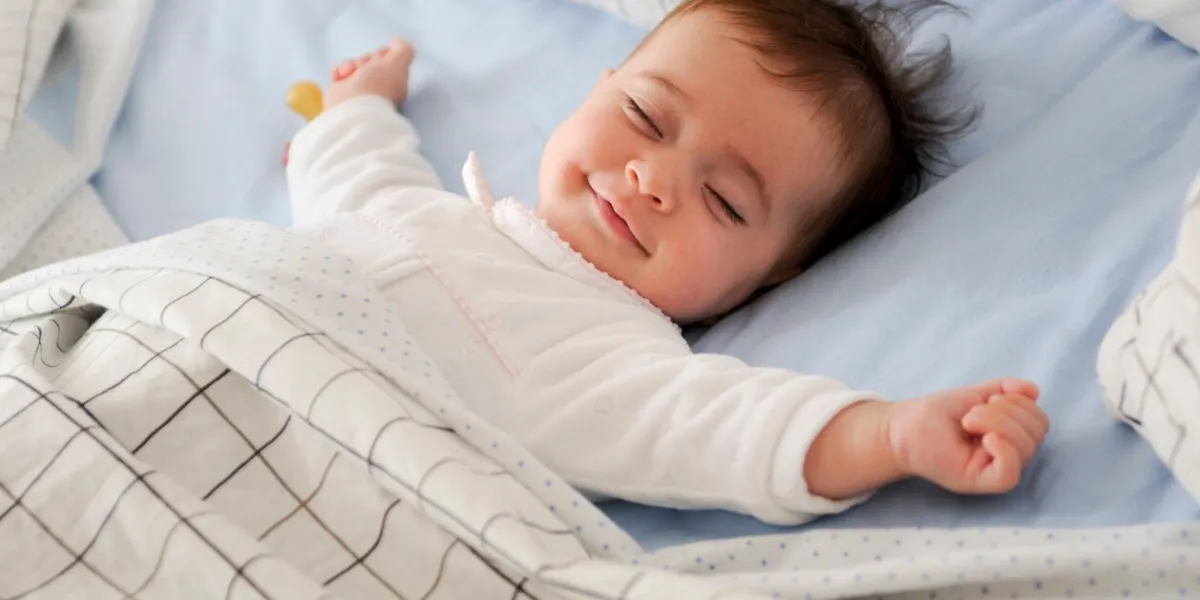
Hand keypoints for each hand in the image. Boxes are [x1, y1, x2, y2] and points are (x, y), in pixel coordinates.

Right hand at [325, 36, 415, 108]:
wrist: (351, 107)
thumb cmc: (377, 86)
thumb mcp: (398, 63)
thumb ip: (403, 49)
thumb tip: (397, 39)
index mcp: (394, 82)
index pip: (388, 59)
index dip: (383, 54)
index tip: (382, 60)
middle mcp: (377, 86)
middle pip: (370, 59)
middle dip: (367, 60)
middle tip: (366, 71)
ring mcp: (359, 89)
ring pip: (354, 63)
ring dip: (351, 65)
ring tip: (352, 76)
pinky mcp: (341, 91)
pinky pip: (339, 71)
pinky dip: (339, 71)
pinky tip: (341, 78)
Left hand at [885, 378, 1048, 493]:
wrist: (902, 427)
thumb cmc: (936, 414)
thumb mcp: (975, 395)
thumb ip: (1005, 390)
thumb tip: (1033, 390)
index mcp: (1011, 436)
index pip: (1039, 421)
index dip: (1021, 403)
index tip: (989, 398)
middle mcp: (1008, 455)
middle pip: (1036, 432)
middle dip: (1007, 411)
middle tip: (973, 412)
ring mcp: (993, 469)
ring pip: (1025, 449)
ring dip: (997, 422)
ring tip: (968, 421)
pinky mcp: (979, 482)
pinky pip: (1009, 474)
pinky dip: (1004, 451)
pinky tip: (986, 438)